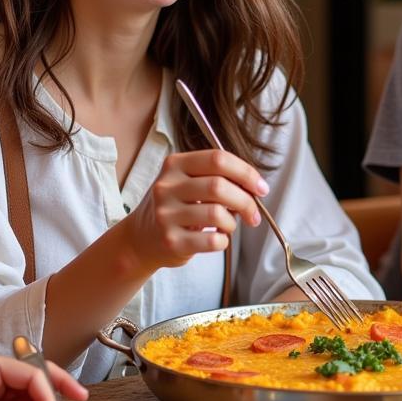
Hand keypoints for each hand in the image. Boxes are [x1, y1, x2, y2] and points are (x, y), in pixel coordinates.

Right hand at [123, 149, 266, 271]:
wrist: (141, 238)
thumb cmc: (175, 207)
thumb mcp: (187, 181)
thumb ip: (217, 177)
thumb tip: (255, 187)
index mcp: (175, 164)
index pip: (218, 159)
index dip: (246, 172)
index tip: (261, 188)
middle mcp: (167, 186)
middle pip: (219, 186)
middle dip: (246, 201)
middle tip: (253, 213)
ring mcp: (166, 215)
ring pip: (218, 214)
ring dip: (232, 222)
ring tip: (228, 225)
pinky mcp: (171, 241)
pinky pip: (212, 240)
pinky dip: (223, 240)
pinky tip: (217, 238)